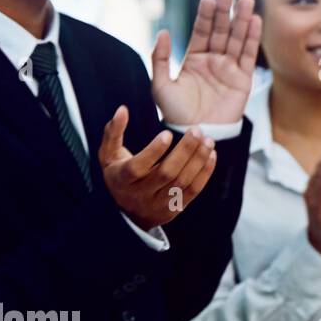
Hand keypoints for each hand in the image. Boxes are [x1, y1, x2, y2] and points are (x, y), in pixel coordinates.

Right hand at [99, 105, 217, 230]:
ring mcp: (159, 204)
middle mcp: (140, 194)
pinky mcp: (176, 208)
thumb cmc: (119, 174)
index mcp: (121, 179)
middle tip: (196, 131)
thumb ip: (113, 132)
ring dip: (198, 160)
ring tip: (208, 140)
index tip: (168, 133)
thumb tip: (122, 109)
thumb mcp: (109, 155)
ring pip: (182, 182)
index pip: (137, 167)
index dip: (153, 151)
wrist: (130, 211)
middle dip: (184, 151)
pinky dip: (205, 172)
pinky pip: (194, 190)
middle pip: (166, 173)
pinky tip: (211, 155)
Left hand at [152, 0, 261, 125]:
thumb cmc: (176, 112)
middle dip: (225, 11)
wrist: (196, 133)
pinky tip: (254, 21)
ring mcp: (229, 68)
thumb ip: (159, 58)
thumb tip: (163, 32)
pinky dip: (252, 38)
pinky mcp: (243, 79)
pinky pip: (248, 55)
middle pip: (221, 30)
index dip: (205, 15)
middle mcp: (213, 59)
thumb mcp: (159, 85)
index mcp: (194, 58)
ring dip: (242, 19)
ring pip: (237, 38)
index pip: (201, 31)